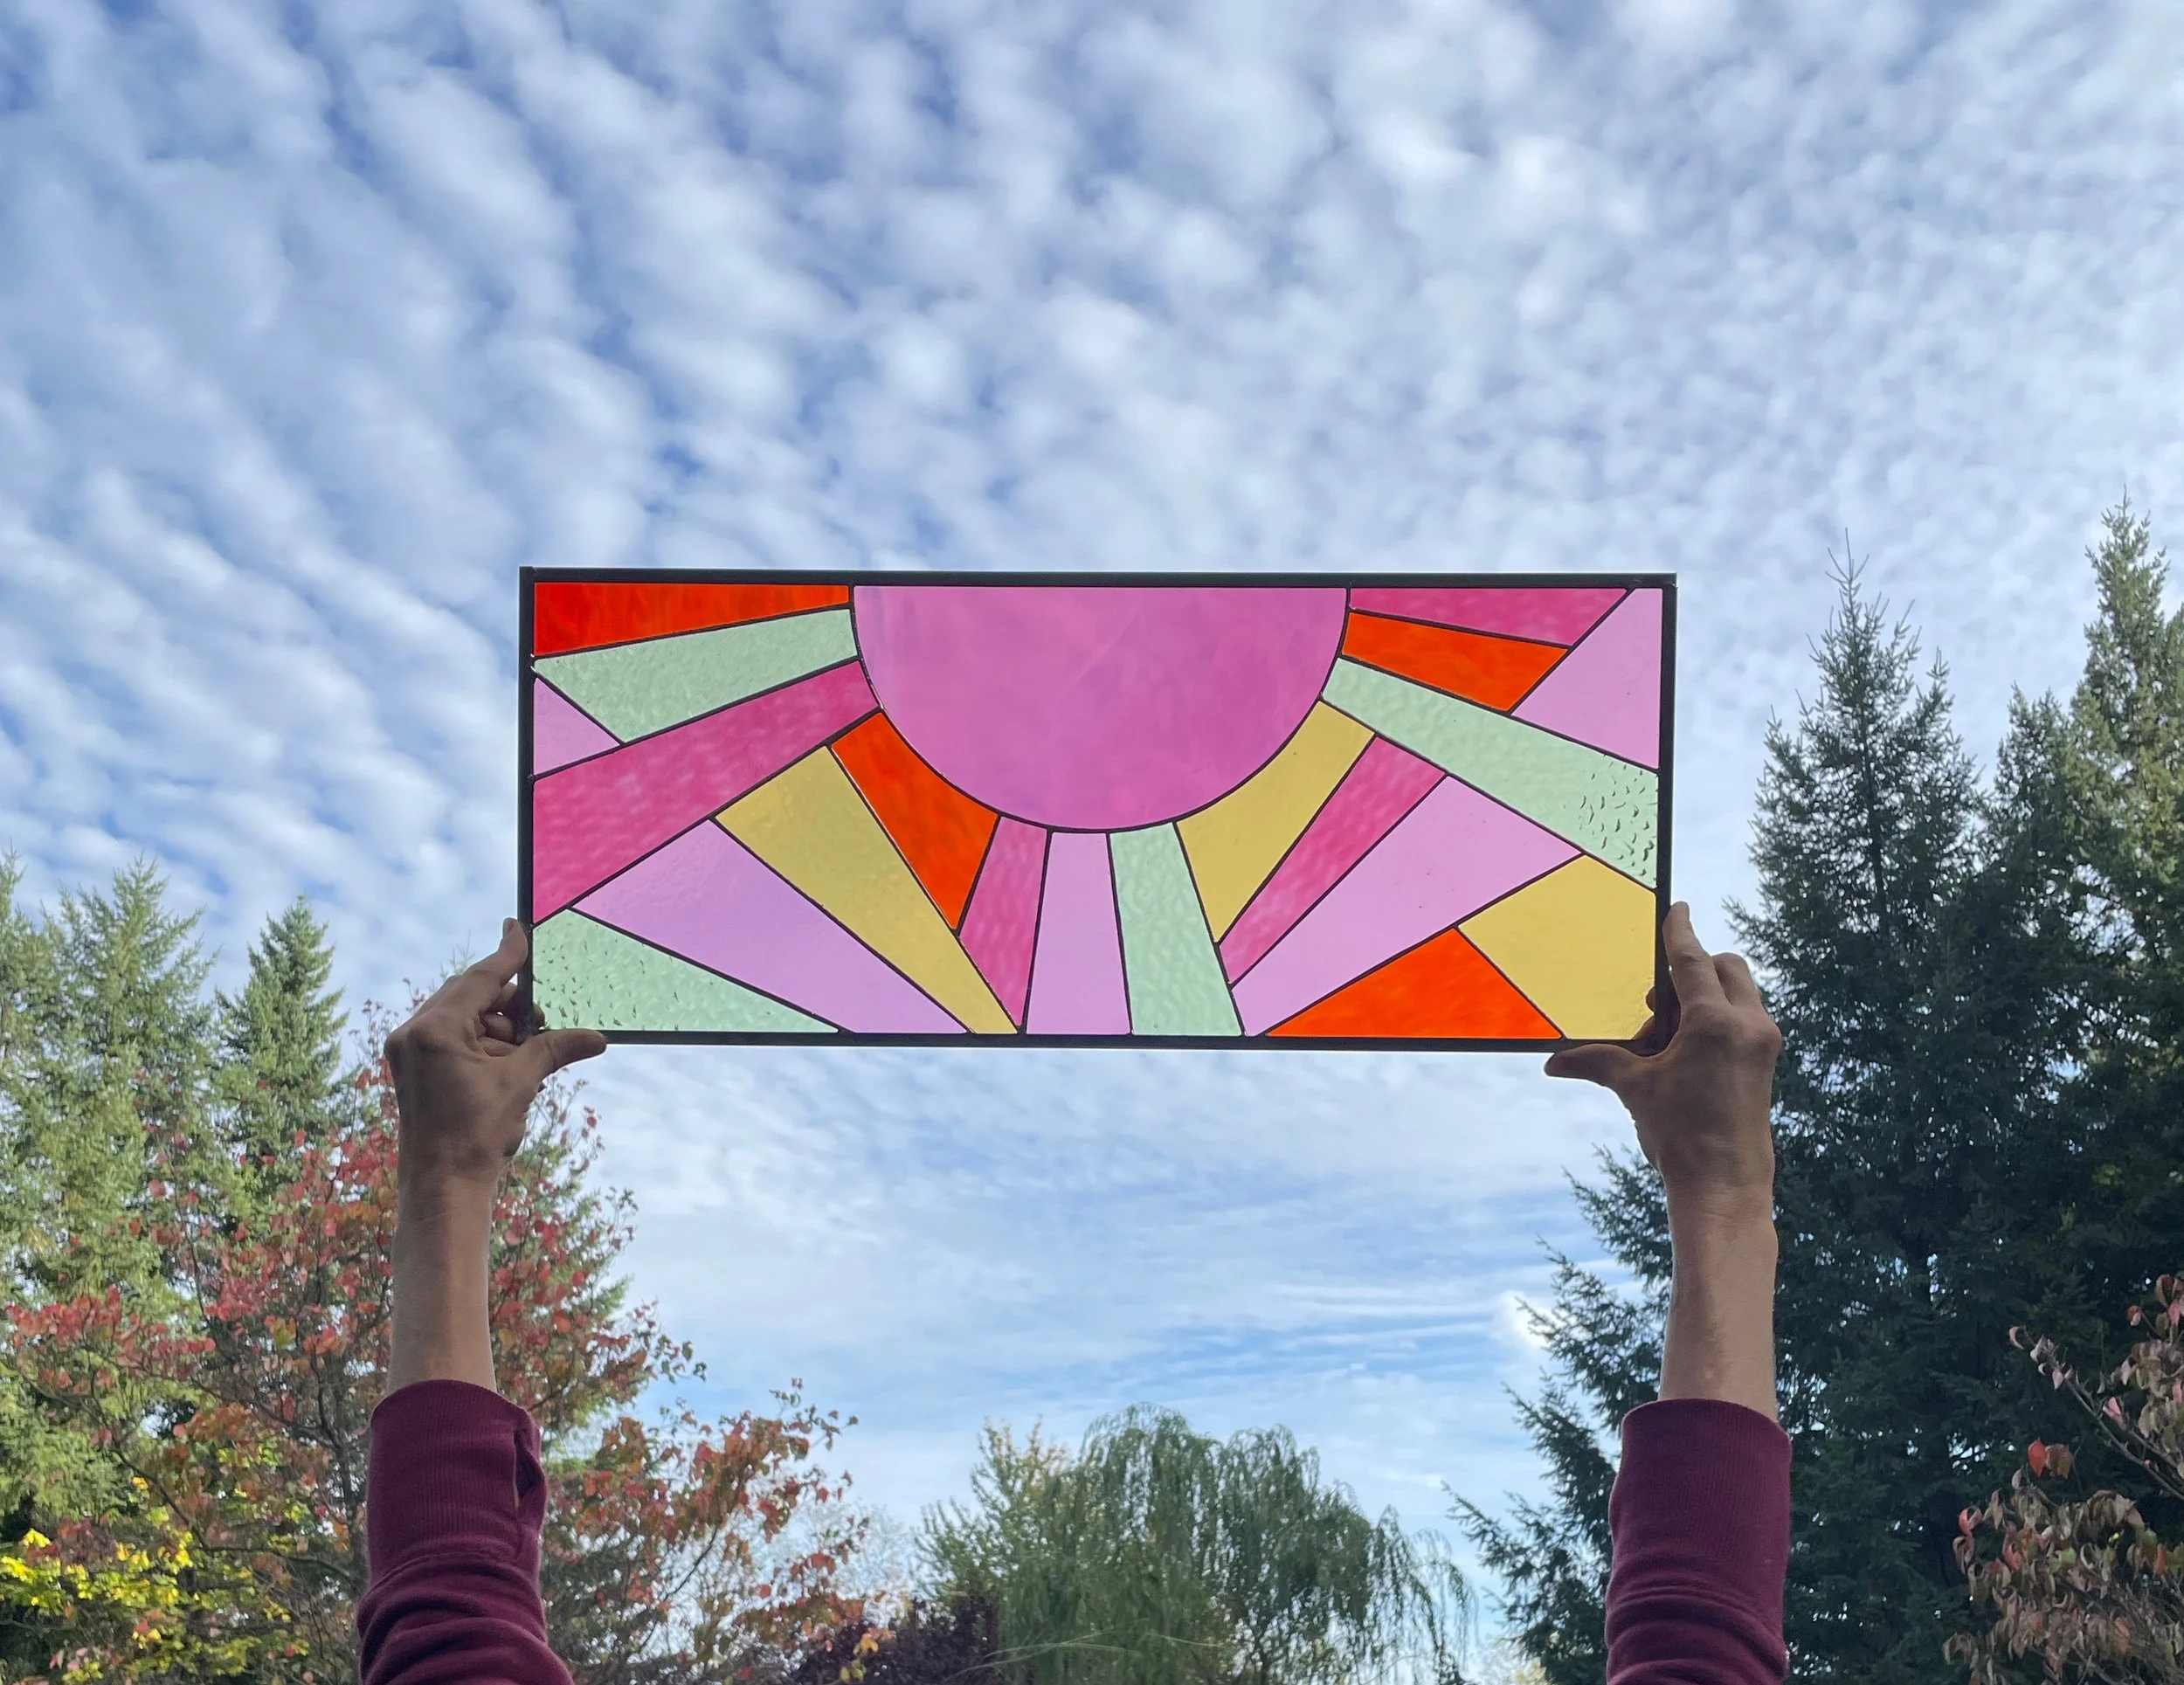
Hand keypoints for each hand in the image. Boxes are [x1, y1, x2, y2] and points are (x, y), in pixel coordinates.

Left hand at [383, 920, 604, 1394]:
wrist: (443, 1186)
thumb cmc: (475, 1135)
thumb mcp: (521, 1083)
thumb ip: (554, 1048)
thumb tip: (598, 1037)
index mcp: (435, 1029)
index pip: (481, 978)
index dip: (508, 954)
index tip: (518, 926)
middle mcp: (414, 1033)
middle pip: (469, 995)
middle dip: (509, 1003)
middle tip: (541, 1015)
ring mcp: (408, 1051)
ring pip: (462, 1017)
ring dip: (498, 1026)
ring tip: (527, 1049)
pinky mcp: (412, 1068)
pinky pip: (451, 1037)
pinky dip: (481, 1042)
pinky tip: (506, 1059)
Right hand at [1543, 901, 1780, 1220]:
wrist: (1724, 1185)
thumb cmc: (1680, 1136)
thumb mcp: (1634, 1089)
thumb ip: (1596, 1061)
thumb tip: (1552, 1062)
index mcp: (1714, 1022)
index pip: (1693, 959)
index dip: (1679, 931)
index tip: (1678, 908)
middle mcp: (1747, 1024)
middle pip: (1725, 967)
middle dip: (1692, 970)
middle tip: (1656, 1005)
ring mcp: (1763, 1043)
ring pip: (1739, 992)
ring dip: (1705, 996)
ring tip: (1667, 1039)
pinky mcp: (1767, 1061)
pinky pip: (1746, 1018)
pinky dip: (1720, 1018)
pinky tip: (1688, 1053)